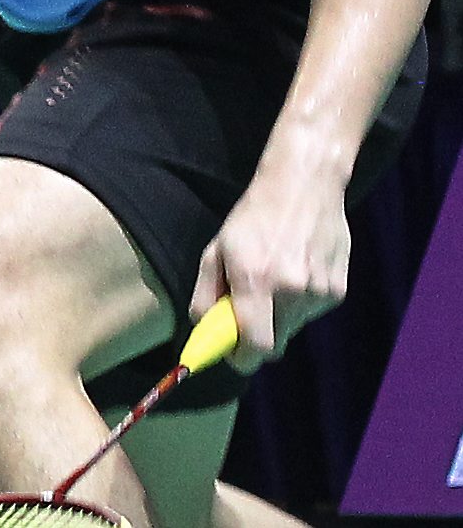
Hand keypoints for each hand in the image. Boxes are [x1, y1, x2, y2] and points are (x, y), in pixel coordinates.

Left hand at [191, 167, 351, 370]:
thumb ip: (206, 295)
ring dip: (277, 316)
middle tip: (246, 312)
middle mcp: (292, 290)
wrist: (304, 187)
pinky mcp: (339, 290)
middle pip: (274, 344)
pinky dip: (298, 303)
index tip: (231, 354)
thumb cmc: (252, 219)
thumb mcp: (216, 251)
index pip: (255, 346)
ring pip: (292, 328)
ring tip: (273, 278)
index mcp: (256, 280)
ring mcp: (319, 291)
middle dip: (256, 337)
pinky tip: (295, 271)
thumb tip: (205, 332)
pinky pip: (310, 313)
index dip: (241, 357)